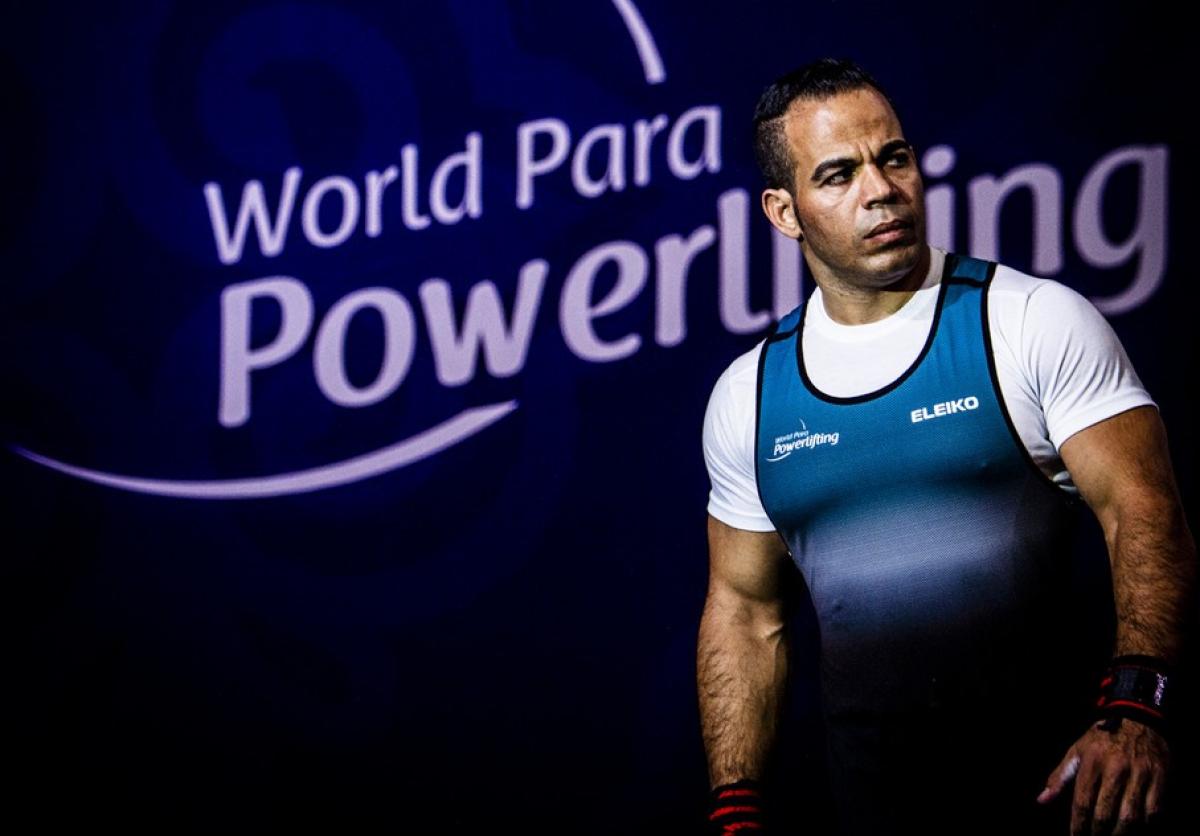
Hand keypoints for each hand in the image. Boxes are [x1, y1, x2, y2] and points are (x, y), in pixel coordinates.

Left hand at [1037, 718, 1168, 834]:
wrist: (1139, 719)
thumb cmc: (1102, 739)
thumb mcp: (1077, 751)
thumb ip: (1060, 777)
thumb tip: (1042, 800)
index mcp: (1092, 761)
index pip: (1082, 802)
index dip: (1078, 825)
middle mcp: (1116, 768)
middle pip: (1106, 812)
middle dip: (1098, 833)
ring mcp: (1141, 773)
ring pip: (1131, 815)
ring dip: (1121, 833)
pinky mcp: (1161, 777)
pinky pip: (1154, 810)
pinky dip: (1145, 825)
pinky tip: (1135, 830)